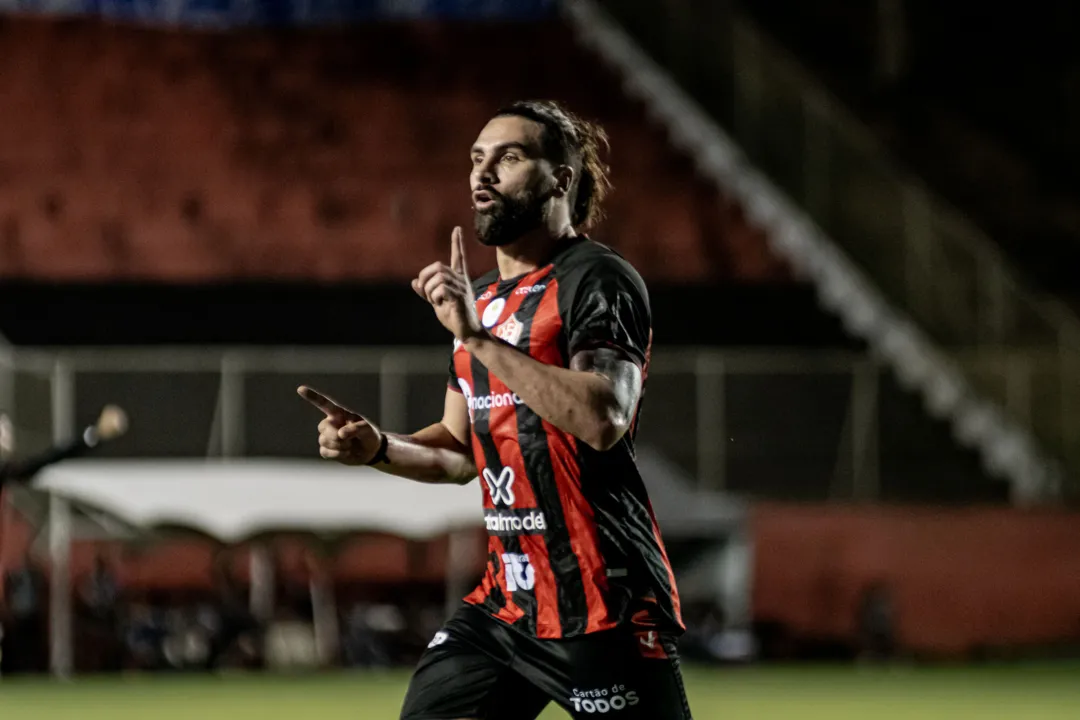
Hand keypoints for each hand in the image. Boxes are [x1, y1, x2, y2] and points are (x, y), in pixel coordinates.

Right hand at [297, 386, 383, 465]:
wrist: (370, 451)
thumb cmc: (368, 435)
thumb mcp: (368, 429)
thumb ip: (356, 428)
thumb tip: (340, 434)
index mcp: (339, 413)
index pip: (324, 403)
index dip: (313, 396)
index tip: (300, 389)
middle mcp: (331, 423)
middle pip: (323, 427)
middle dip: (336, 436)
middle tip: (349, 440)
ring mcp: (327, 437)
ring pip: (323, 440)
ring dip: (339, 445)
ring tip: (350, 446)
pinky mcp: (326, 449)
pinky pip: (324, 452)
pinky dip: (336, 454)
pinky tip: (346, 453)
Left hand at [412, 226, 483, 340]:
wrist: (467, 332)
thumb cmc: (454, 317)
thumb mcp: (437, 303)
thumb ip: (426, 292)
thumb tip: (413, 282)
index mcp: (457, 279)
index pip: (458, 257)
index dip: (457, 243)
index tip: (457, 229)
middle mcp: (461, 281)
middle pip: (438, 267)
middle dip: (425, 279)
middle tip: (426, 294)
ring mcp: (462, 289)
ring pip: (438, 279)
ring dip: (430, 291)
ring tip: (436, 302)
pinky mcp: (460, 299)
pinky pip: (442, 289)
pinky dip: (435, 297)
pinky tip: (441, 305)